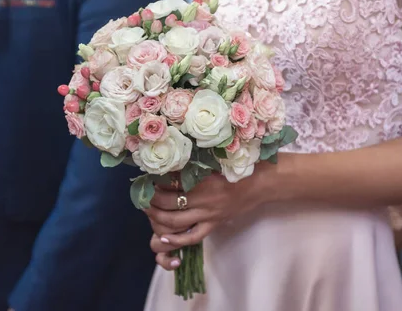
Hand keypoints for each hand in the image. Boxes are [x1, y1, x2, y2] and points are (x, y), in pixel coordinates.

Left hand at [145, 169, 264, 269]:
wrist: (259, 184)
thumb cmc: (236, 167)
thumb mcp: (213, 161)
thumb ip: (192, 165)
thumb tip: (167, 165)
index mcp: (202, 180)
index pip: (170, 184)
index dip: (154, 184)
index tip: (147, 181)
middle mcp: (204, 199)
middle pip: (168, 204)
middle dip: (151, 202)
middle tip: (143, 197)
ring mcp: (209, 215)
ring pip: (175, 222)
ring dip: (157, 218)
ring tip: (149, 212)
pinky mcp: (214, 225)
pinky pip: (192, 237)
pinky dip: (176, 240)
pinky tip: (164, 238)